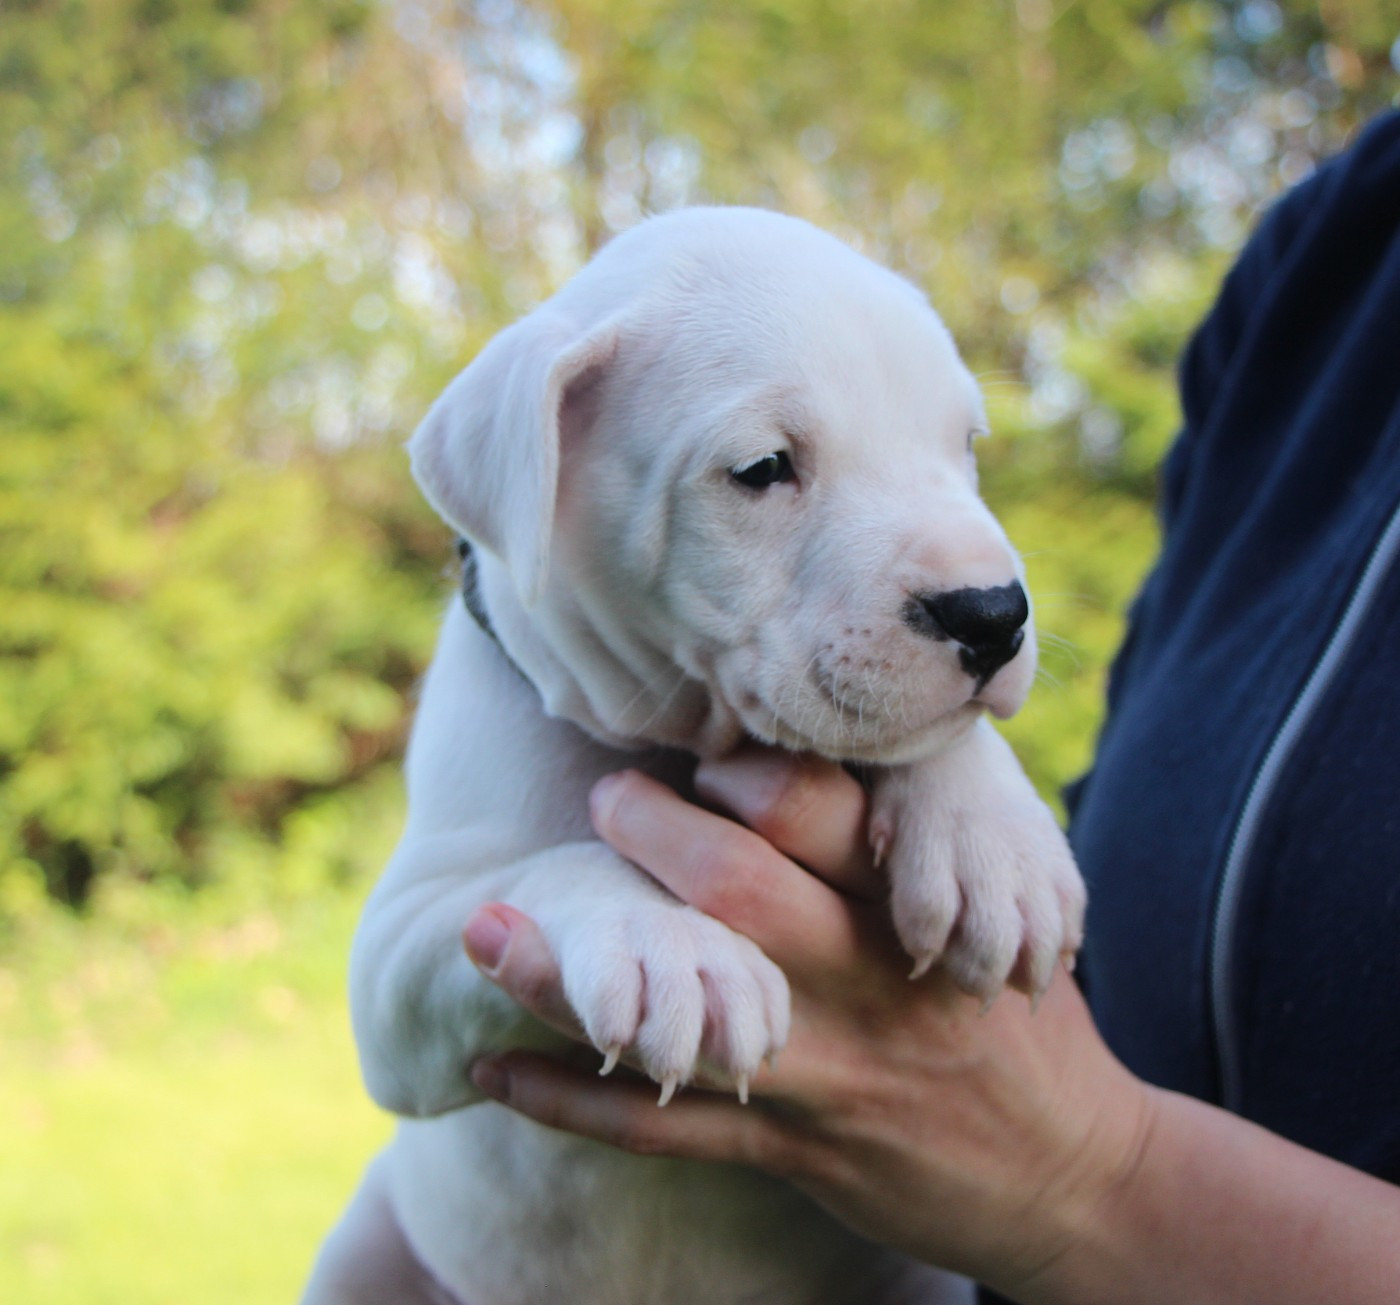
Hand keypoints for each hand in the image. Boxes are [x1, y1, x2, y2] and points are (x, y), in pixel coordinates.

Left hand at [461, 748, 1152, 1298]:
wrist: (1078, 1180)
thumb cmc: (1022, 1026)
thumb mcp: (1001, 919)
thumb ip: (920, 846)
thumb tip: (835, 751)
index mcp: (921, 906)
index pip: (830, 812)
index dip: (752, 768)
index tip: (697, 738)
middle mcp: (872, 980)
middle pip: (746, 891)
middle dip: (658, 833)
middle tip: (603, 795)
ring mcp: (833, 1069)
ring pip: (688, 1007)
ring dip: (571, 975)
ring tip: (485, 930)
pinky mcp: (801, 1147)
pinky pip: (669, 1128)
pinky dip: (573, 1101)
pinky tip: (495, 1070)